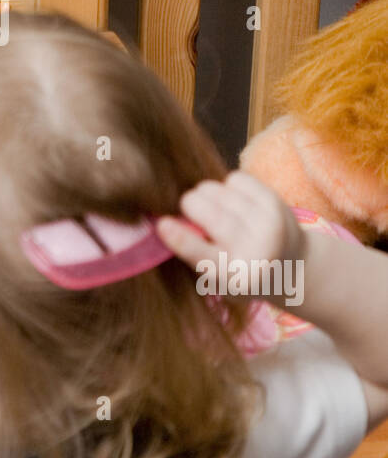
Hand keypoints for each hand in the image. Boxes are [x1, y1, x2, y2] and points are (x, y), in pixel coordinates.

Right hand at [155, 170, 304, 300]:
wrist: (294, 266)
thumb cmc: (242, 272)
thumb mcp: (218, 278)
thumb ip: (194, 253)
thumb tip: (164, 222)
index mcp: (236, 278)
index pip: (203, 256)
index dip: (180, 238)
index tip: (162, 224)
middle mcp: (256, 252)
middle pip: (212, 216)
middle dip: (190, 204)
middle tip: (187, 205)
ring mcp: (269, 225)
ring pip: (220, 192)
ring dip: (206, 193)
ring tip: (211, 204)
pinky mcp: (276, 203)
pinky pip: (236, 179)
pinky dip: (226, 185)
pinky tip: (232, 199)